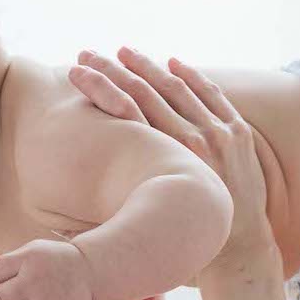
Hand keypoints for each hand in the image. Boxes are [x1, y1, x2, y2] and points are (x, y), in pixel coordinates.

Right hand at [69, 47, 275, 273]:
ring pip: (178, 87)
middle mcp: (191, 139)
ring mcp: (218, 133)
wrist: (240, 247)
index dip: (98, 86)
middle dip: (114, 68)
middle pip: (146, 90)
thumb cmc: (187, 240)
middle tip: (88, 54)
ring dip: (149, 66)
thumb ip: (111, 211)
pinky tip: (172, 63)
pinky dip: (191, 76)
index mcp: (164, 160)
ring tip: (124, 52)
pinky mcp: (238, 133)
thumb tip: (59, 224)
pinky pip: (211, 94)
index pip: (125, 108)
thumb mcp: (146, 220)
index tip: (76, 72)